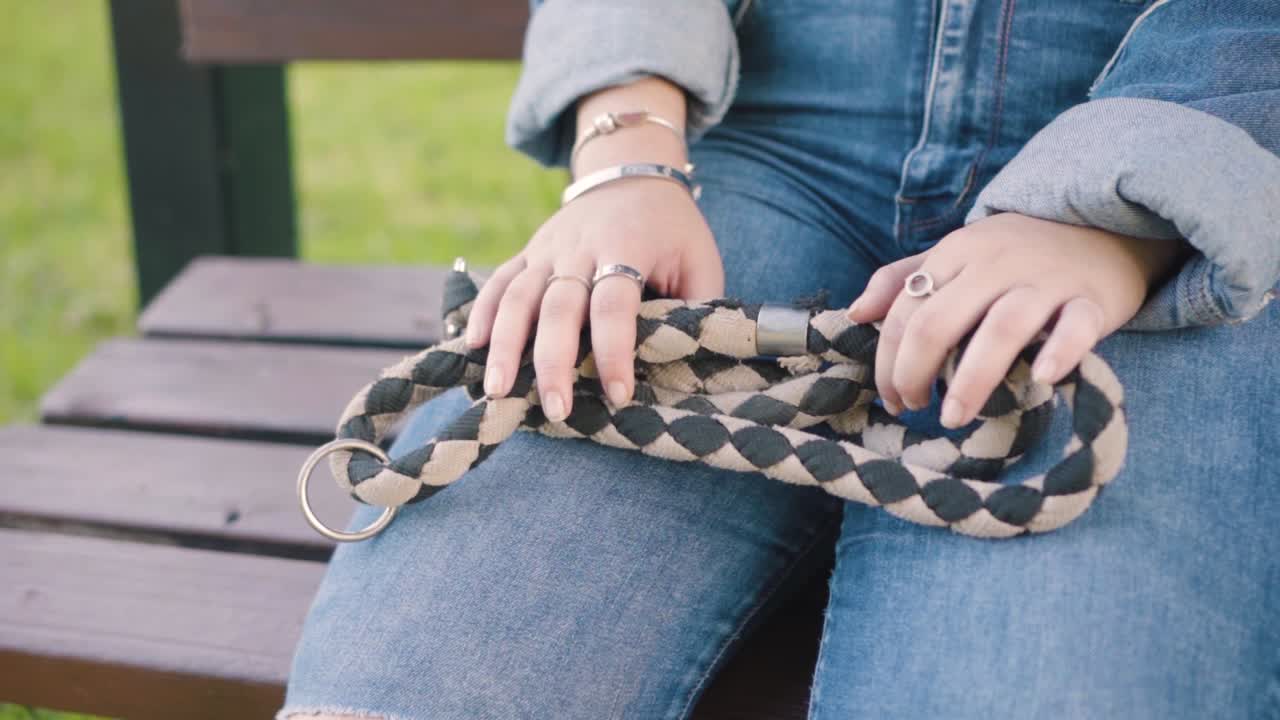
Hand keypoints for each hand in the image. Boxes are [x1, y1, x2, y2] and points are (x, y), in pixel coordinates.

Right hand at [465, 178, 722, 420]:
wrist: (633, 174)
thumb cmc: (673, 231)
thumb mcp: (700, 261)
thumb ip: (697, 308)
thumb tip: (688, 363)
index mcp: (626, 247)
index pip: (614, 305)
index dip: (614, 351)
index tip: (619, 395)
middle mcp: (579, 248)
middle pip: (558, 307)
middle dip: (553, 362)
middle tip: (556, 409)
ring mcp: (547, 249)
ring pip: (518, 296)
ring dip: (505, 345)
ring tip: (498, 391)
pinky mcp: (528, 252)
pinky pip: (499, 282)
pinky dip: (483, 312)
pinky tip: (473, 348)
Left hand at [846, 213, 1185, 427]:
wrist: (1104, 225)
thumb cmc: (1016, 253)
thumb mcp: (955, 254)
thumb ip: (902, 279)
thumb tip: (856, 313)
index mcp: (956, 253)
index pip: (905, 312)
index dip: (888, 361)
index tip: (892, 398)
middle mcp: (996, 264)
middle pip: (939, 322)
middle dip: (913, 373)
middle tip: (912, 408)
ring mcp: (1045, 281)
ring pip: (1001, 328)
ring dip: (971, 379)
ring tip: (955, 416)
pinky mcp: (1092, 300)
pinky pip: (1076, 327)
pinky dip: (1060, 353)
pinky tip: (1042, 380)